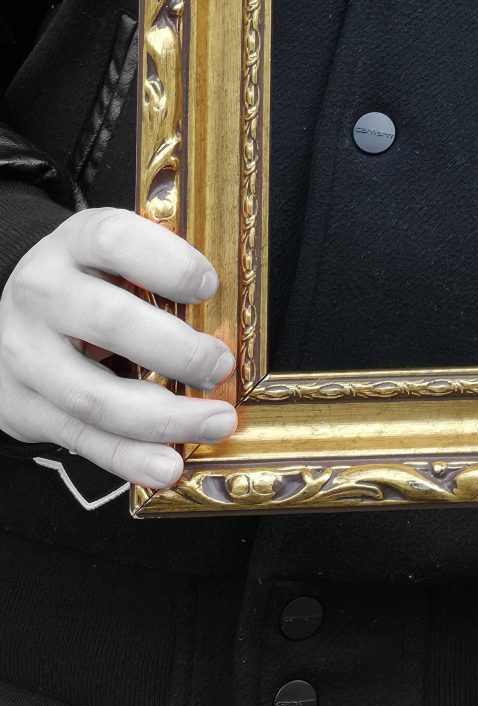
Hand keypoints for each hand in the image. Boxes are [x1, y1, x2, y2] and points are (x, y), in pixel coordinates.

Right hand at [0, 210, 235, 487]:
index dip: (169, 263)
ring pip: (94, 395)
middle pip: (109, 322)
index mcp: (74, 242)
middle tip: (222, 367)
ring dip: (163, 417)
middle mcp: (41, 294)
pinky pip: (80, 438)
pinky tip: (168, 465)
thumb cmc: (88, 280)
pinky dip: (129, 457)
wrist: (9, 317)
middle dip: (176, 351)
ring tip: (215, 421)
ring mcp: (25, 355)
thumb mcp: (113, 255)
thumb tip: (228, 308)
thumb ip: (158, 271)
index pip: (116, 240)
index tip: (211, 287)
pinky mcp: (21, 408)